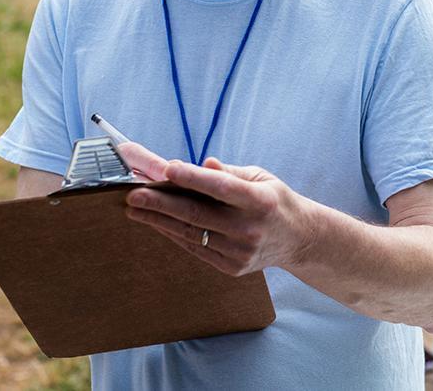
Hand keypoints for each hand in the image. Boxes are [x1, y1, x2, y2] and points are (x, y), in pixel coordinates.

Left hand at [119, 143, 312, 276]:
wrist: (299, 239)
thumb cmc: (275, 201)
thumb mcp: (261, 177)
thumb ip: (230, 172)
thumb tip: (203, 164)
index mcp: (260, 200)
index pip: (221, 187)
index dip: (193, 178)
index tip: (167, 169)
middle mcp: (250, 228)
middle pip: (198, 214)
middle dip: (161, 203)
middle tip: (134, 195)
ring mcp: (241, 252)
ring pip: (192, 234)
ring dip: (159, 221)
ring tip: (135, 210)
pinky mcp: (232, 267)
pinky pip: (196, 249)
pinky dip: (175, 235)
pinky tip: (158, 224)